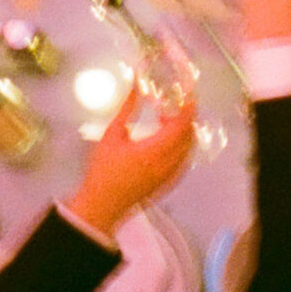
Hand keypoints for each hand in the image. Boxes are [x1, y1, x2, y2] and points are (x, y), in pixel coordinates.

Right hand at [65, 81, 197, 233]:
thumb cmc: (103, 170)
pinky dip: (182, 149)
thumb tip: (134, 86)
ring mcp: (169, 176)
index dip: (188, 109)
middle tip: (173, 107)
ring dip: (184, 134)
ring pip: (188, 150)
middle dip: (186, 119)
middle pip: (189, 136)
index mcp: (155, 151)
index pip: (181, 125)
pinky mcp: (166, 184)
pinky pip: (183, 163)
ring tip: (165, 124)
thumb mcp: (111, 136)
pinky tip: (167, 144)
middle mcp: (167, 164)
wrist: (101, 205)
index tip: (189, 96)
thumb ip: (126, 109)